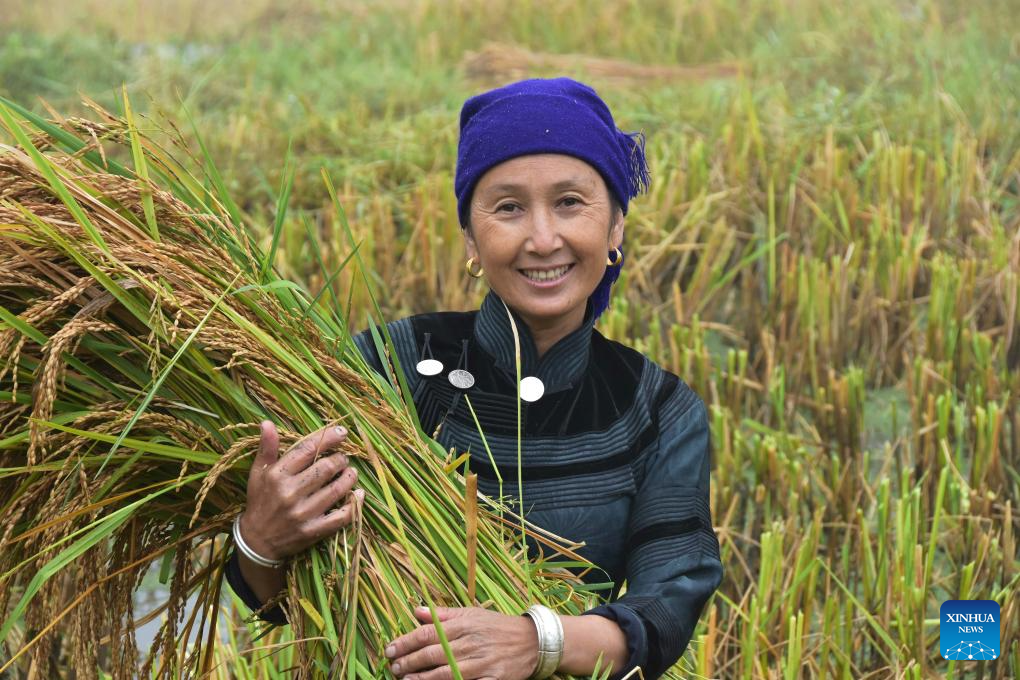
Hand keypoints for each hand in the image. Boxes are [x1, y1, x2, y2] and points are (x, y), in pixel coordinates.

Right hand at [239, 420, 364, 560]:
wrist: (256, 542)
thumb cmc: (260, 502)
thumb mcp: (258, 474)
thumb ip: (267, 448)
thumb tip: (267, 422)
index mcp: (277, 476)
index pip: (307, 450)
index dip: (328, 438)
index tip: (342, 433)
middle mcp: (290, 493)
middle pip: (325, 468)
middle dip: (340, 459)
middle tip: (343, 458)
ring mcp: (303, 513)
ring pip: (336, 489)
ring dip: (349, 477)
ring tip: (351, 472)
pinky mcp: (313, 531)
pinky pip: (341, 517)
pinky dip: (354, 504)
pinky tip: (358, 494)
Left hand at [385, 606, 538, 679]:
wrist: (533, 640)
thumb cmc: (498, 626)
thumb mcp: (472, 614)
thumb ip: (443, 614)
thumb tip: (416, 610)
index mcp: (464, 624)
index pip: (428, 633)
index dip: (406, 642)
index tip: (390, 649)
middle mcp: (471, 643)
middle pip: (433, 654)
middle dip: (409, 662)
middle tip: (393, 668)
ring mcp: (482, 663)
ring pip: (446, 672)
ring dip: (422, 679)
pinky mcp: (492, 679)